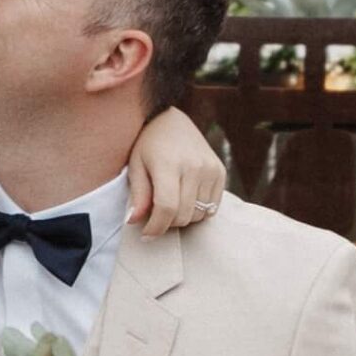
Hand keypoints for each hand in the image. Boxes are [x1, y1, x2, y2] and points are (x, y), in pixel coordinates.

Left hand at [127, 106, 226, 237]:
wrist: (170, 120)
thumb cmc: (147, 145)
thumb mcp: (135, 167)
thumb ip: (138, 196)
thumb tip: (134, 222)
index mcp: (169, 164)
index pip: (167, 208)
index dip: (155, 228)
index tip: (146, 235)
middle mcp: (194, 166)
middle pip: (183, 215)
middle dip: (167, 223)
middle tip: (155, 215)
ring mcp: (211, 169)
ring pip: (198, 214)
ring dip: (182, 217)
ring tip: (170, 204)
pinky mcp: (221, 171)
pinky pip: (212, 207)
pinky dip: (198, 210)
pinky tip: (185, 199)